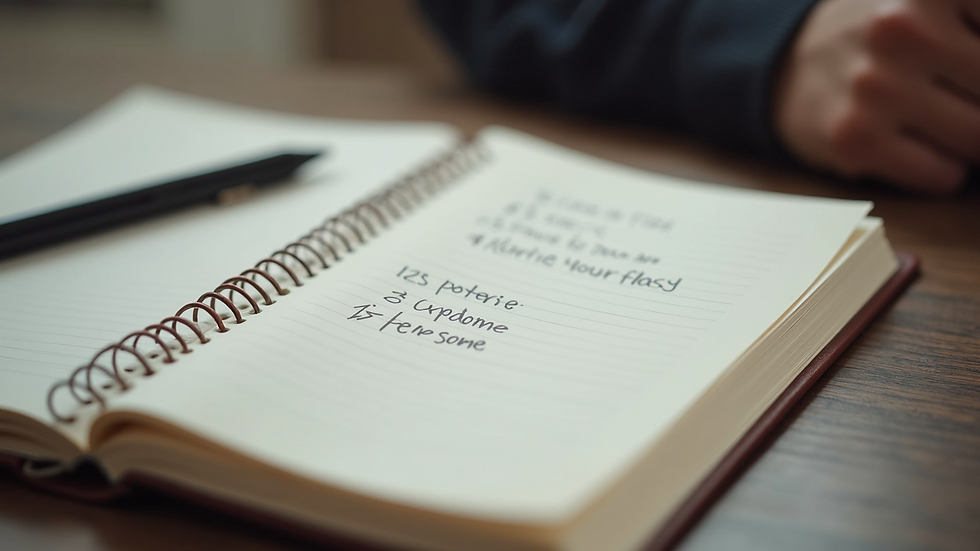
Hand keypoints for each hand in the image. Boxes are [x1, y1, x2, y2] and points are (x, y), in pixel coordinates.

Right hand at [775, 0, 979, 192]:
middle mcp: (903, 29)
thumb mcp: (940, 6)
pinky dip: (943, 169)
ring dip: (972, 139)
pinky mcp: (855, 140)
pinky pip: (943, 175)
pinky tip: (913, 142)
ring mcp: (876, 88)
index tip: (967, 77)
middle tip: (958, 97)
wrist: (787, 66)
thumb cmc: (886, 34)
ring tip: (939, 115)